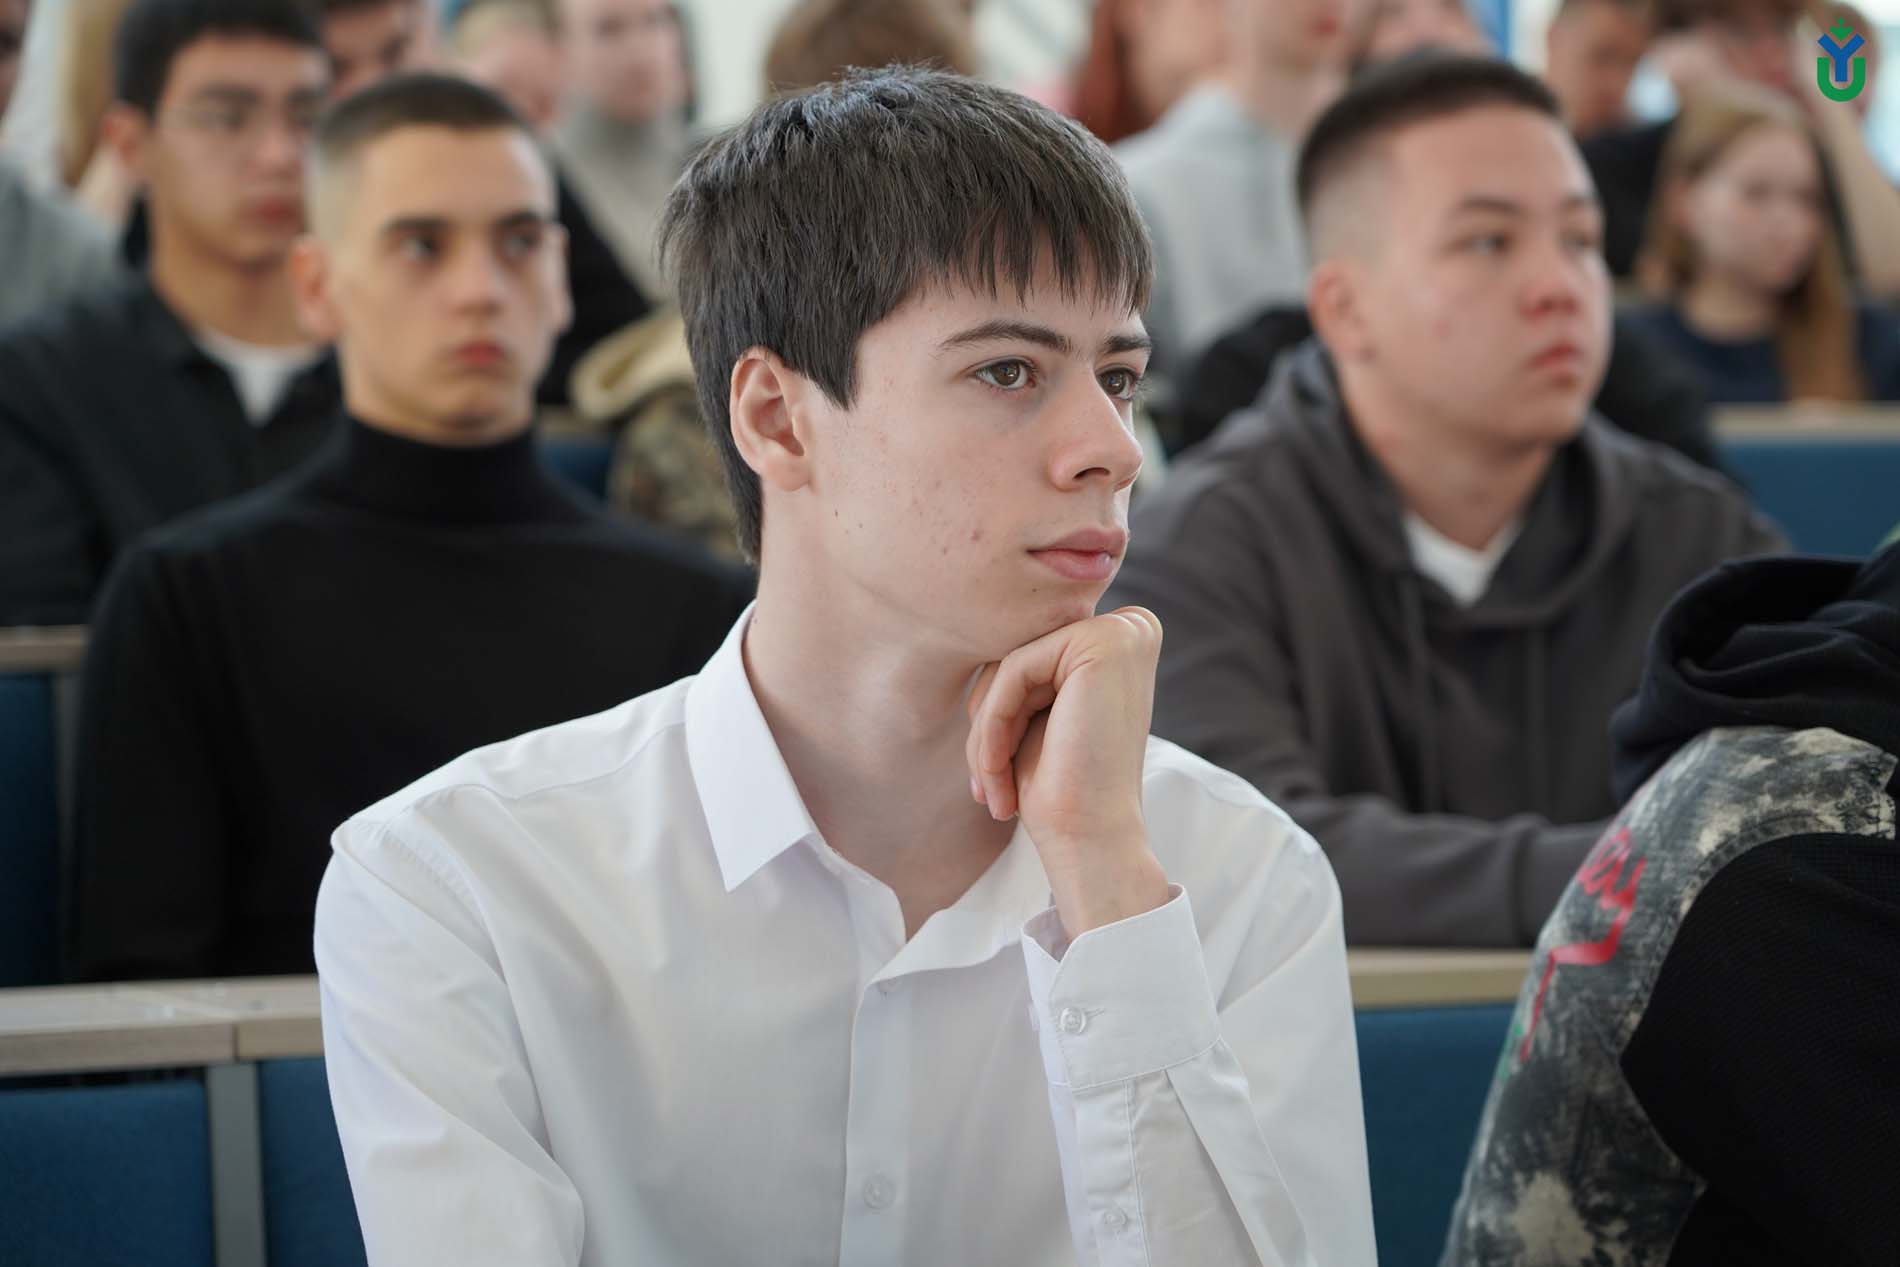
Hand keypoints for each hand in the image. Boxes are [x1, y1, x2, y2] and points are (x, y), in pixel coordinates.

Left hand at [965, 607, 1170, 934]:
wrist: (1091, 840)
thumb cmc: (1063, 788)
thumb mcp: (1037, 713)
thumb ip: (1023, 667)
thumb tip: (976, 622)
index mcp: (1123, 641)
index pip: (1028, 655)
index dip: (999, 710)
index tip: (990, 772)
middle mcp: (1132, 627)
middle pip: (1016, 655)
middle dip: (987, 722)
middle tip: (985, 788)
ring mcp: (1122, 631)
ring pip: (1009, 663)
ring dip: (985, 731)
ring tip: (990, 787)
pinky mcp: (1101, 643)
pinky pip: (1012, 670)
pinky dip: (990, 726)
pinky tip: (994, 776)